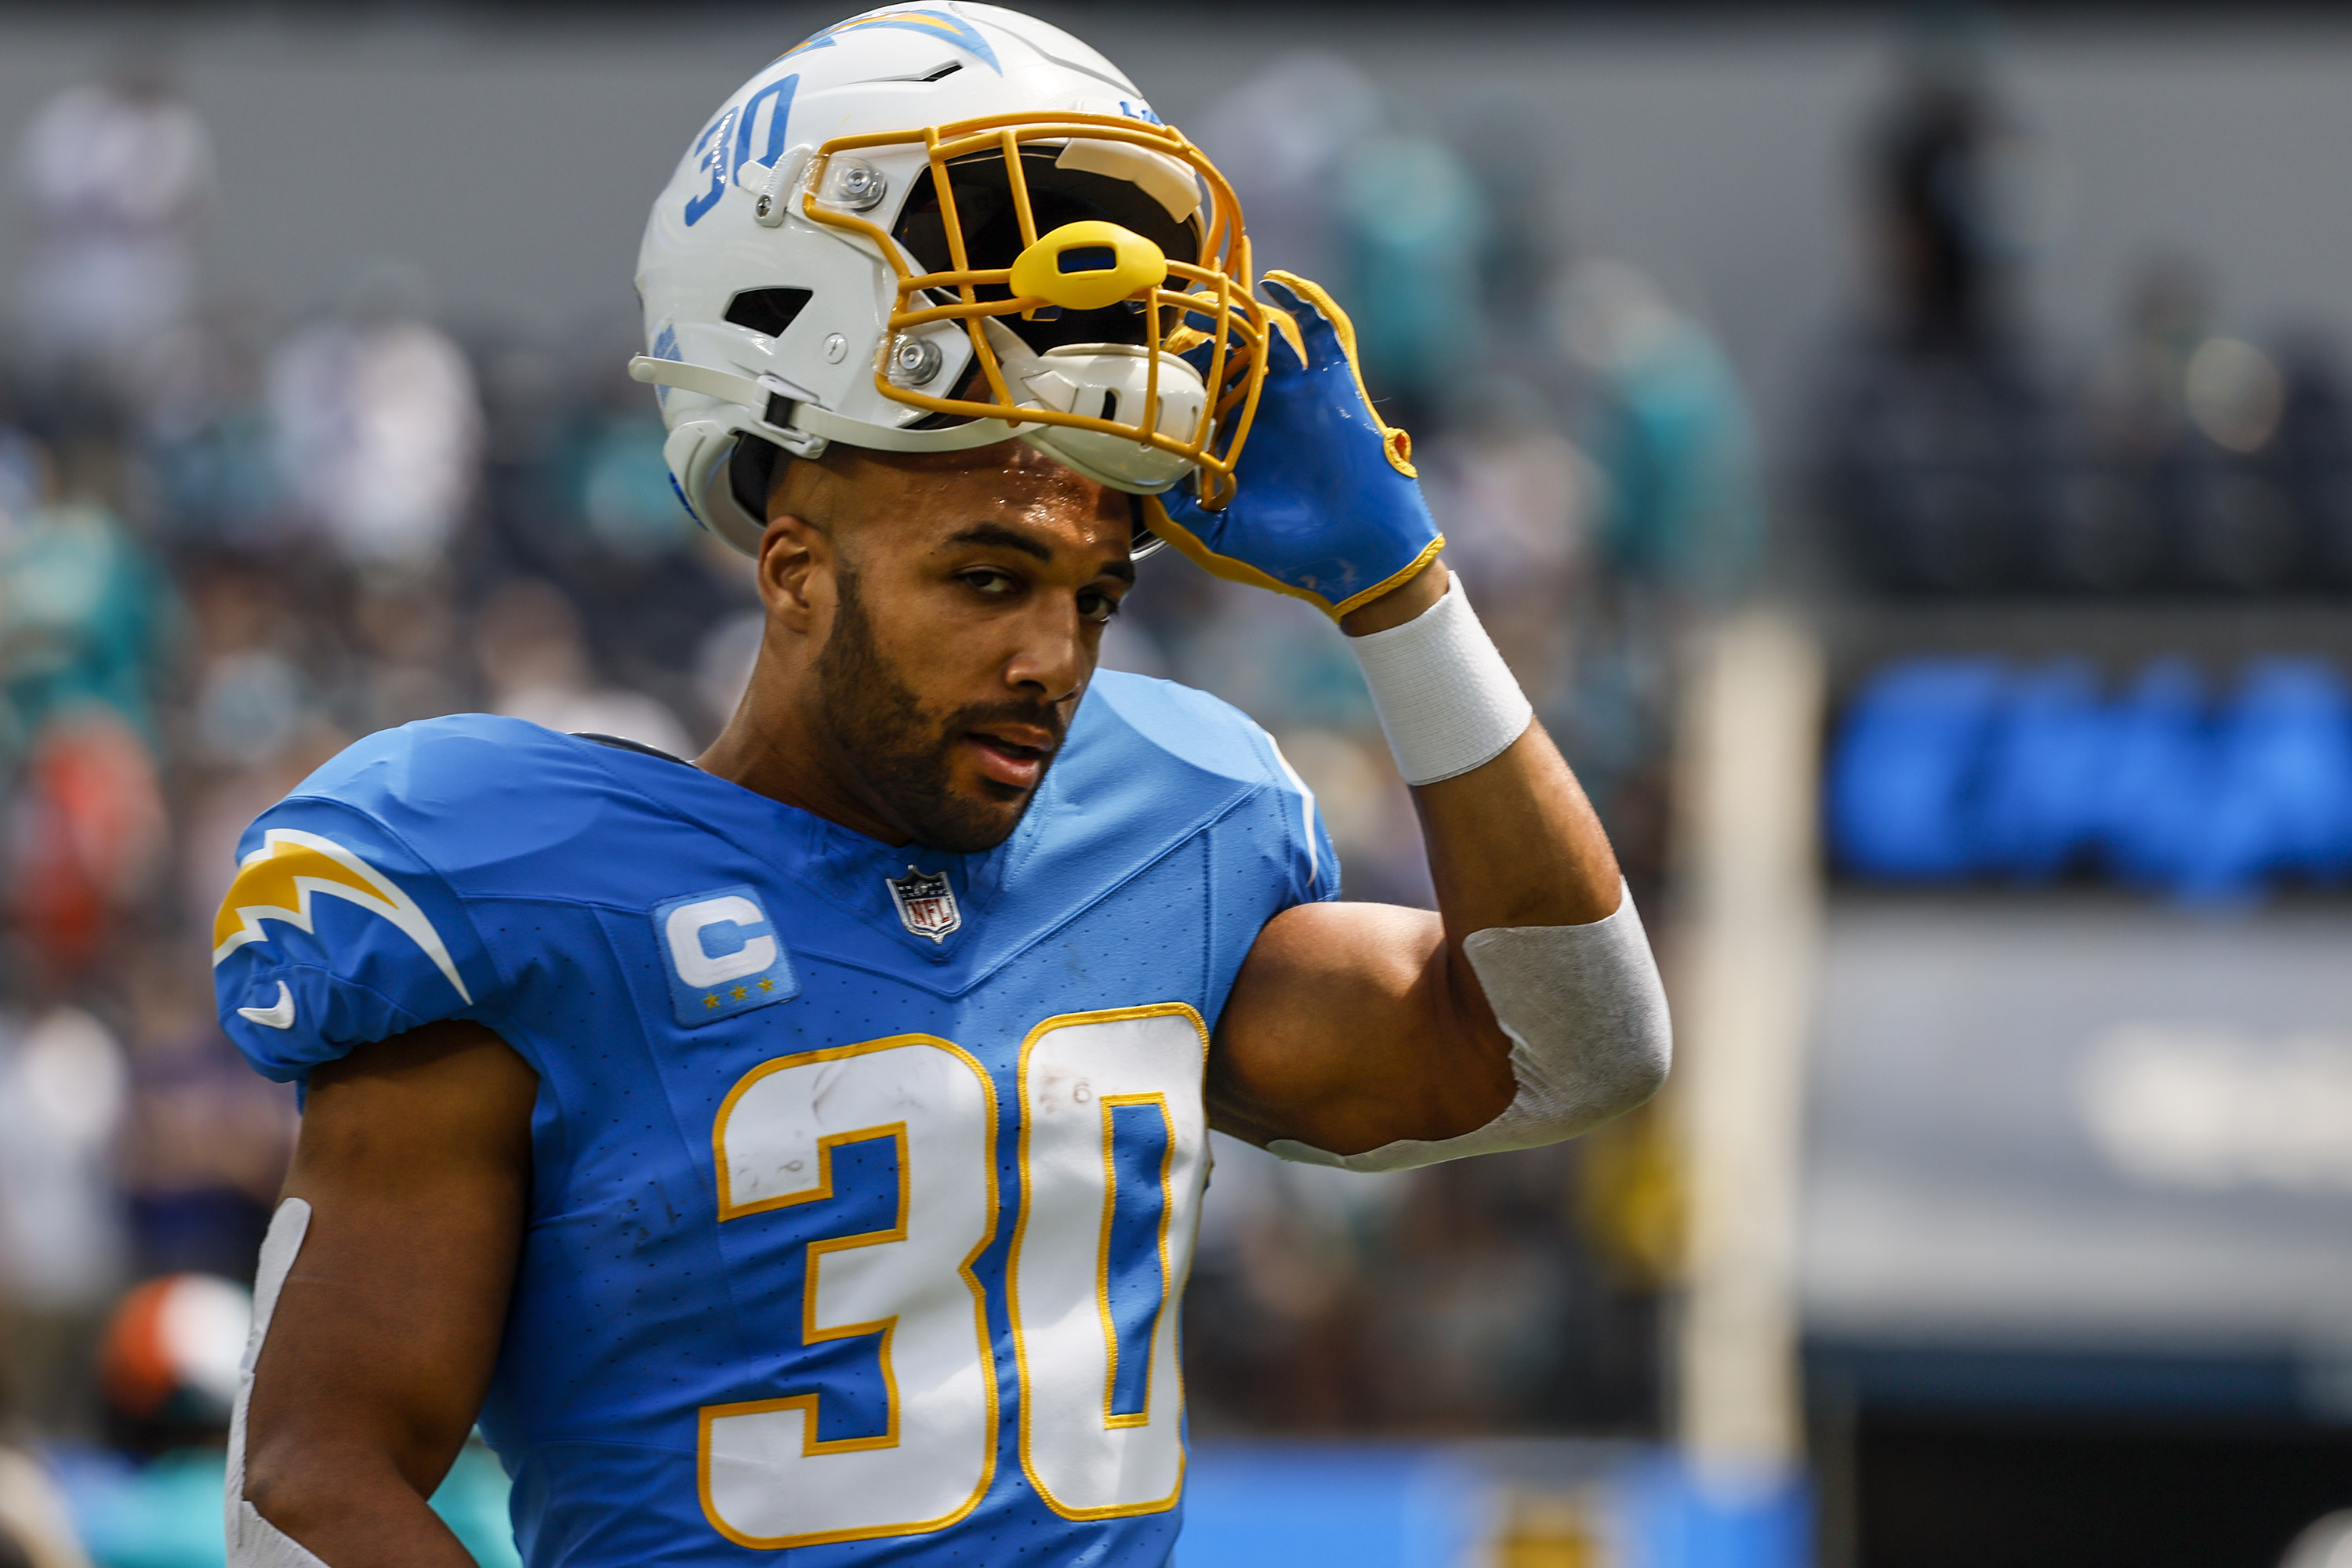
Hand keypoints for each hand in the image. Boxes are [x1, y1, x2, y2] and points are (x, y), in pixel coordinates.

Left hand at [1144, 272, 1442, 620]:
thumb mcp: (1217, 536)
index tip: (1145, 349)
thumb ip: (1177, 510)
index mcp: (1233, 439)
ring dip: (1244, 311)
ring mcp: (1299, 394)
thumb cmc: (1288, 552)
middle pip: (1229, 353)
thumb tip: (1137, 482)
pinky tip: (1277, 283)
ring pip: (1269, 334)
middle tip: (1173, 306)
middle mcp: (1263, 411)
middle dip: (1203, 329)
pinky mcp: (1336, 385)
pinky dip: (1305, 301)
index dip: (1174, 369)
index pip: (1197, 390)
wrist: (1355, 556)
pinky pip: (1324, 331)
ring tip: (1216, 292)